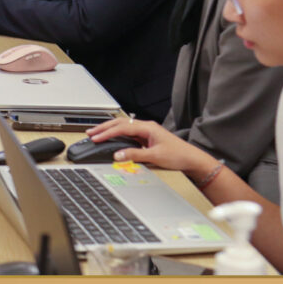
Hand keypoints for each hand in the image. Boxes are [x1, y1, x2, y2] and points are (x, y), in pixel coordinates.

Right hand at [84, 118, 218, 180]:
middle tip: (90, 133)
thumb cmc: (178, 155)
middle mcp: (146, 127)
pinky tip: (111, 138)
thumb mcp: (155, 157)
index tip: (96, 138)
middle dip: (103, 128)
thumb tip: (118, 155)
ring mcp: (146, 132)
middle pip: (120, 123)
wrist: (192, 159)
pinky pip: (128, 133)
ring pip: (123, 127)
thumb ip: (135, 155)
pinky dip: (117, 134)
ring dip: (109, 130)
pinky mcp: (147, 138)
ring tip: (96, 134)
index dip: (107, 133)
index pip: (121, 128)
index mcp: (147, 127)